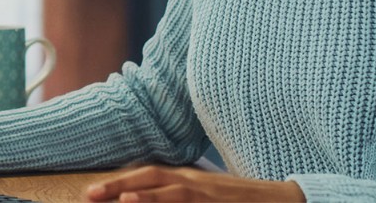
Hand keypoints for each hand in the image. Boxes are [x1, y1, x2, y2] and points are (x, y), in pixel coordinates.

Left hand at [85, 165, 305, 201]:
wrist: (284, 201)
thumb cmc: (237, 201)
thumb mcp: (204, 193)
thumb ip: (177, 194)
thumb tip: (140, 198)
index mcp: (189, 178)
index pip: (149, 174)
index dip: (121, 180)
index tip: (93, 192)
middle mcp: (197, 182)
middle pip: (154, 177)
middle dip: (121, 185)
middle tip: (91, 196)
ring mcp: (211, 196)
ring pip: (175, 193)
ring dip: (148, 197)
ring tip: (123, 201)